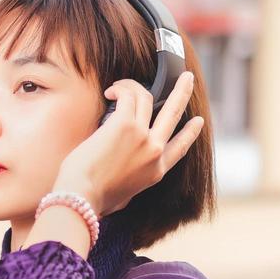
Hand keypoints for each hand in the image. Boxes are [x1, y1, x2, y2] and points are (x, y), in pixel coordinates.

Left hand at [55, 70, 203, 216]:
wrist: (81, 198)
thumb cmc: (95, 201)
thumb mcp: (124, 197)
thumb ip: (132, 183)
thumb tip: (123, 179)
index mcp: (156, 171)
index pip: (180, 147)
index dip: (191, 132)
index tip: (198, 121)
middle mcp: (154, 151)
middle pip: (174, 113)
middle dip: (182, 91)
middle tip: (186, 77)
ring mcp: (142, 136)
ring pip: (147, 97)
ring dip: (134, 86)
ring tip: (119, 86)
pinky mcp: (124, 124)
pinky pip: (127, 95)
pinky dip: (120, 89)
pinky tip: (110, 91)